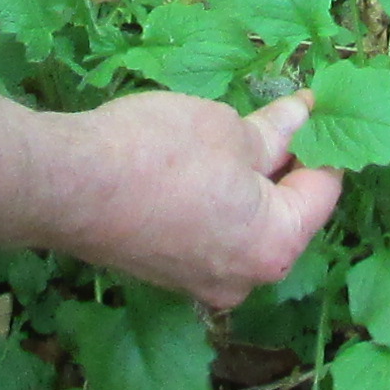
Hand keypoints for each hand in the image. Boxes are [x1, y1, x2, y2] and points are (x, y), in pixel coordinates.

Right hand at [34, 89, 345, 309]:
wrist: (67, 185)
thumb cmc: (158, 153)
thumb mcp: (227, 129)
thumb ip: (275, 132)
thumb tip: (303, 118)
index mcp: (275, 246)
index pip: (323, 190)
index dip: (322, 142)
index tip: (314, 106)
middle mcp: (246, 279)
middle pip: (284, 215)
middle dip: (281, 166)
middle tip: (275, 115)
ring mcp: (202, 284)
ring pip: (243, 226)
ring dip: (245, 183)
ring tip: (229, 134)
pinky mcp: (165, 274)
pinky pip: (207, 235)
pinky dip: (211, 203)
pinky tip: (194, 165)